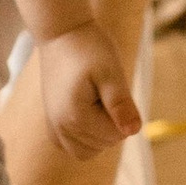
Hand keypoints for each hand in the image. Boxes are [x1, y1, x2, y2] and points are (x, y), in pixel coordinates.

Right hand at [37, 19, 141, 160]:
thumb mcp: (111, 71)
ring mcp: (53, 126)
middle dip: (112, 122)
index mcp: (76, 116)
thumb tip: (134, 131)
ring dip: (99, 132)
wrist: (61, 33)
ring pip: (87, 151)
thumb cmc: (89, 48)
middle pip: (104, 143)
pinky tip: (88, 116)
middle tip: (102, 90)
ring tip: (96, 101)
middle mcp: (60, 127)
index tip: (113, 88)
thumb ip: (121, 103)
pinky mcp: (51, 122)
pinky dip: (83, 138)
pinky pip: (70, 146)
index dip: (124, 113)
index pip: (116, 135)